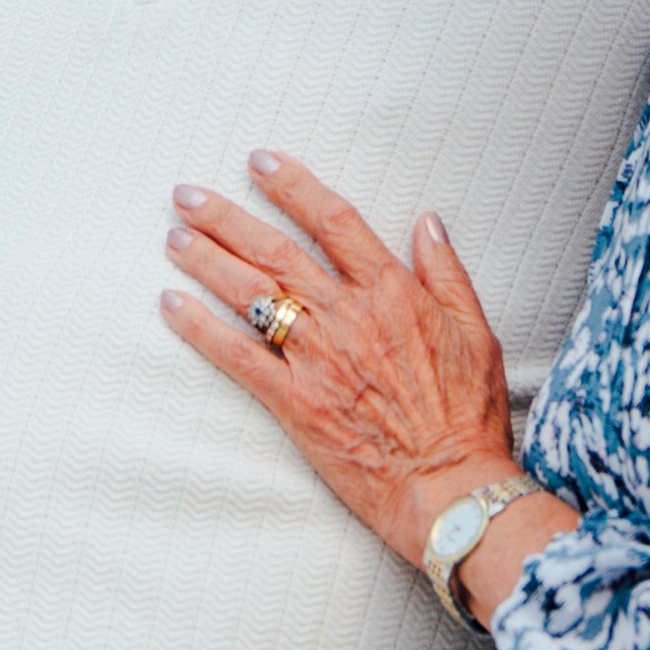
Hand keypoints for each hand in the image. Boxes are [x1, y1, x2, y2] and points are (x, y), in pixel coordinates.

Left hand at [160, 150, 533, 567]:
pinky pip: (237, 358)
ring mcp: (318, 358)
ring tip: (173, 237)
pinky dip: (200, 329)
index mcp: (392, 293)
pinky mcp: (295, 403)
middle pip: (275, 250)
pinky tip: (171, 305)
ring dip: (206, 261)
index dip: (293, 186)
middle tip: (186, 195)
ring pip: (251, 294)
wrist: (450, 487)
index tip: (260, 162)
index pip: (333, 220)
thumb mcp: (477, 333)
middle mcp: (348, 316)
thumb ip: (448, 273)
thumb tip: (428, 222)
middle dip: (226, 217)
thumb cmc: (469, 416)